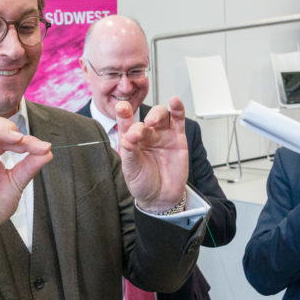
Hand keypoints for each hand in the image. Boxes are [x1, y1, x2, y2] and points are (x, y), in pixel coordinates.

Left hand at [116, 96, 187, 212]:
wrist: (161, 198)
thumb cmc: (143, 183)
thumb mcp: (131, 169)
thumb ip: (129, 152)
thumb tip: (128, 136)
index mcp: (131, 140)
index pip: (126, 123)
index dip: (123, 114)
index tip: (121, 108)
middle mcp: (146, 135)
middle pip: (144, 118)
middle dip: (141, 121)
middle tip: (139, 131)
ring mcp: (162, 135)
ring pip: (160, 115)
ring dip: (156, 115)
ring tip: (152, 122)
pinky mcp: (178, 138)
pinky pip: (178, 120)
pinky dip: (177, 108)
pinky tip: (174, 101)